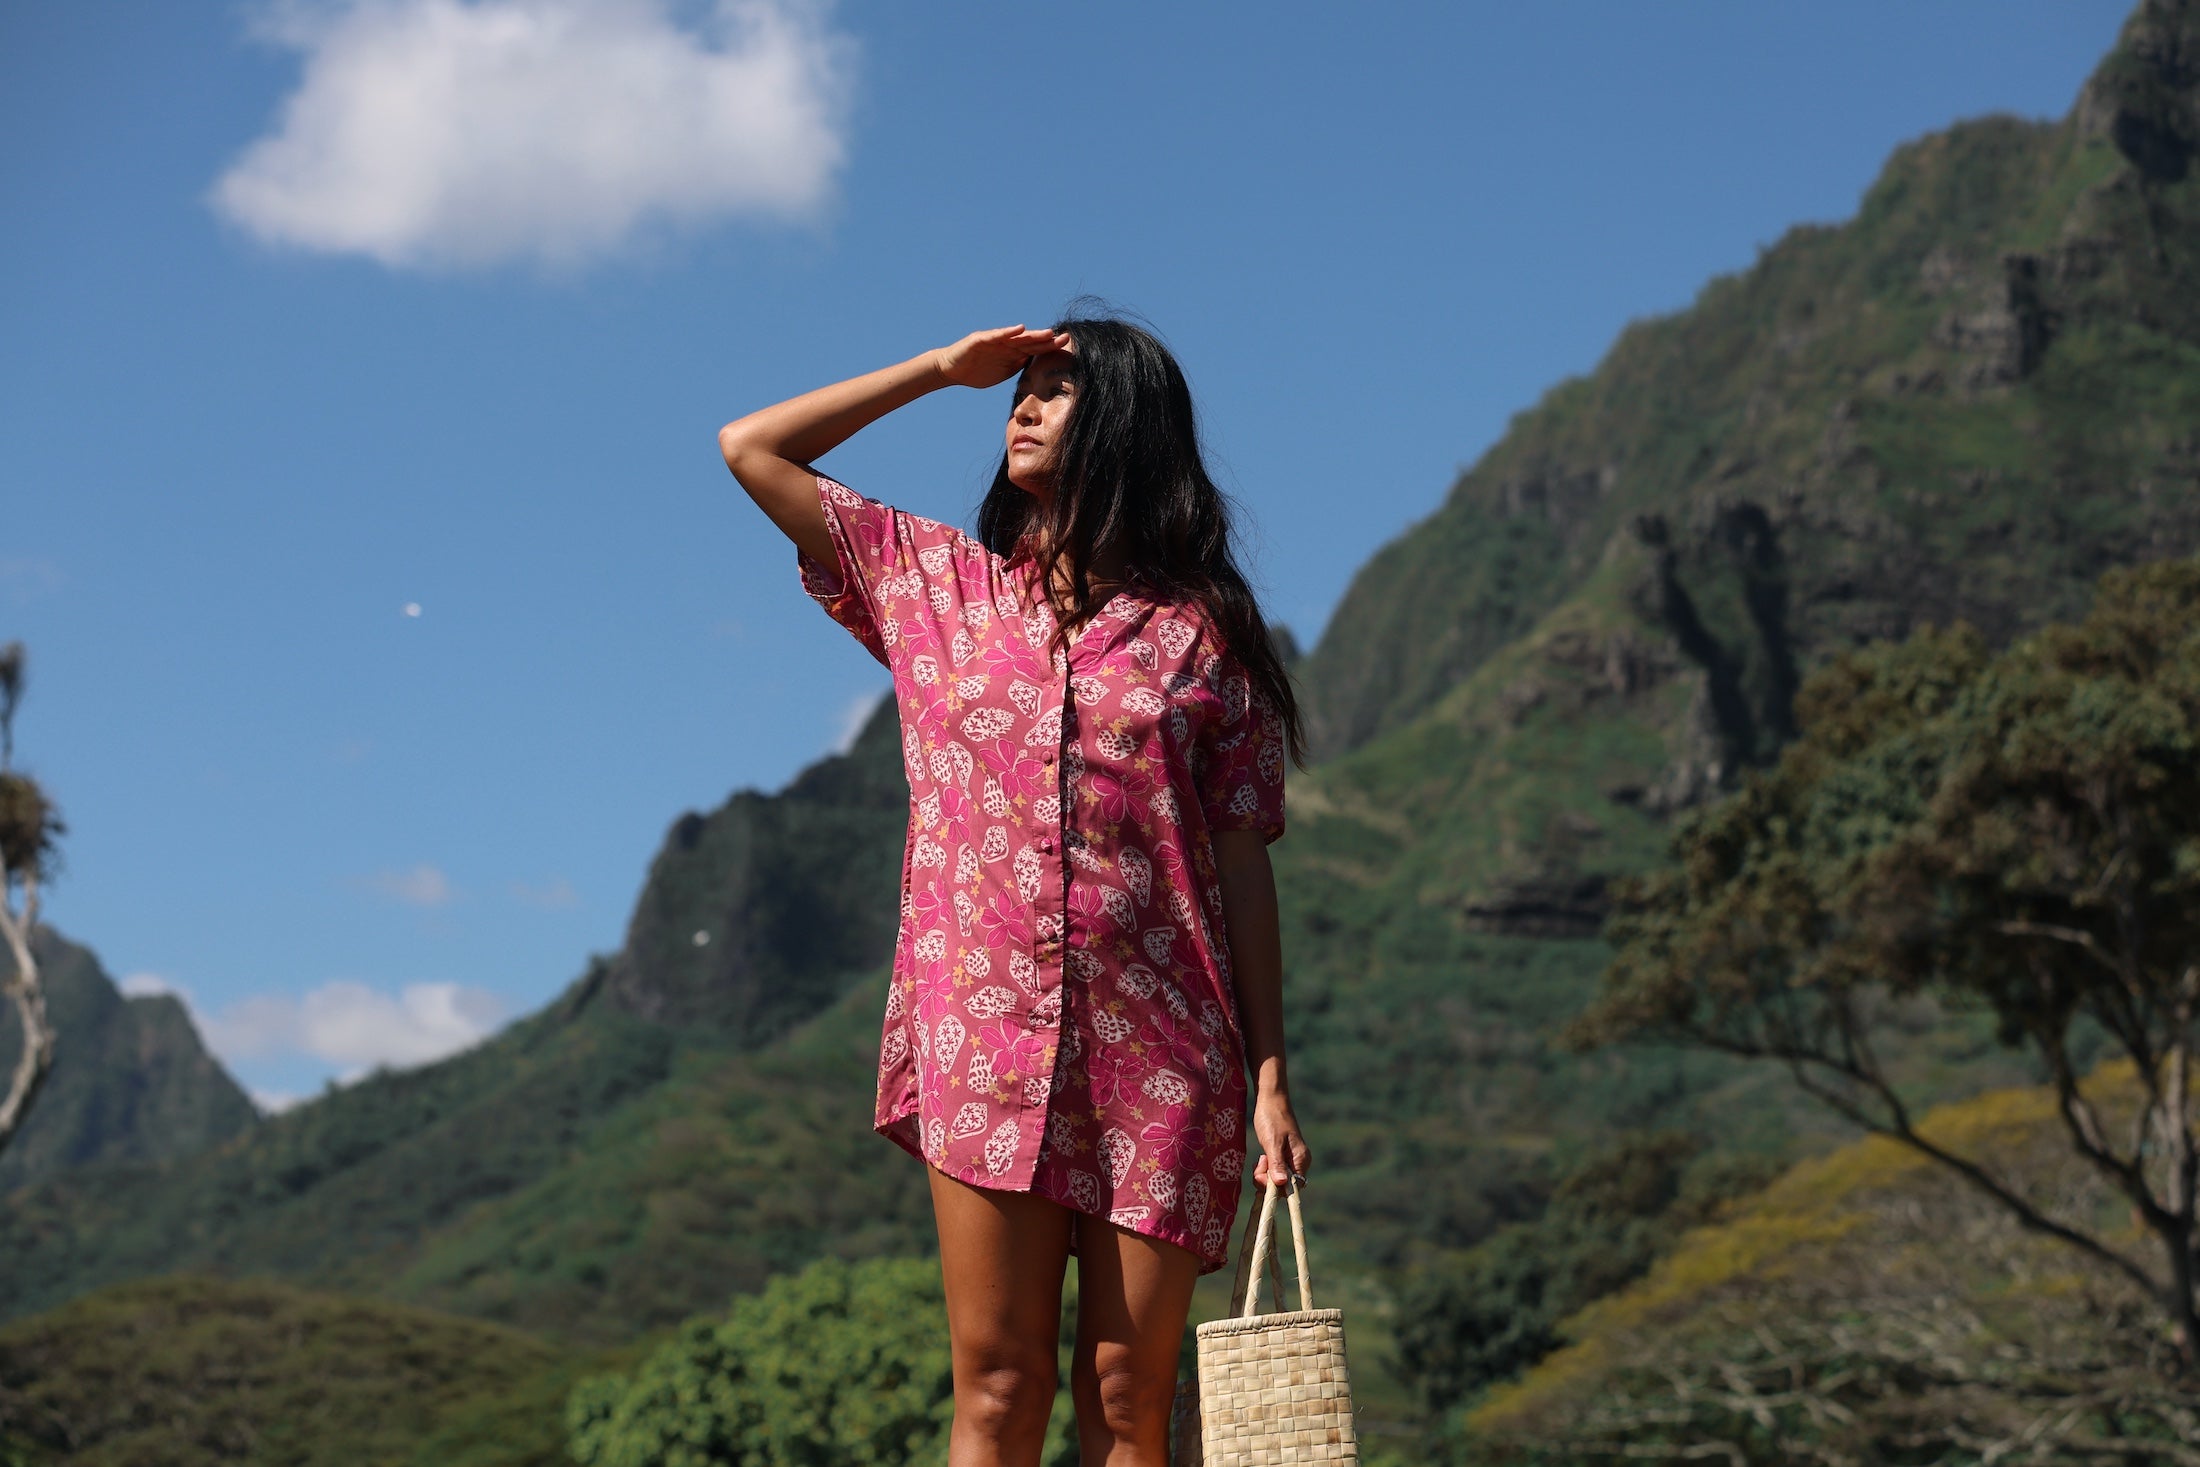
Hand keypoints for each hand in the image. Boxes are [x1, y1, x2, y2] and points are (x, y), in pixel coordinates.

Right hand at [934, 325, 1070, 388]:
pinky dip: (1008, 332)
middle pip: (1030, 341)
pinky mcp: (981, 340)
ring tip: (1048, 333)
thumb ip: (1019, 367)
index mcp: (1013, 353)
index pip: (1035, 349)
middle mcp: (1006, 344)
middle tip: (1066, 338)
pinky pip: (996, 335)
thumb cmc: (977, 371)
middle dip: (1048, 340)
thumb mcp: (1003, 372)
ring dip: (1033, 335)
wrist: (951, 370)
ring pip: (1017, 337)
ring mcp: (994, 340)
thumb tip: (1038, 369)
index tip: (1068, 347)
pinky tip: (1020, 329)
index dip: (1050, 347)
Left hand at [1251, 1089, 1310, 1192]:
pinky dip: (1266, 1168)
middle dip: (1268, 1180)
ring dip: (1265, 1174)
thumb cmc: (1272, 1118)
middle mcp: (1299, 1162)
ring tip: (1260, 1159)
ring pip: (1277, 1178)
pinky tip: (1262, 1158)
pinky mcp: (1283, 1155)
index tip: (1263, 1178)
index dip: (1278, 1188)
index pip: (1294, 1187)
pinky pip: (1275, 1170)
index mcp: (1301, 1160)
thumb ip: (1277, 1164)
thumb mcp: (1272, 1142)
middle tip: (1258, 1166)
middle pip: (1285, 1185)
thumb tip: (1282, 1185)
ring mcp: (1291, 1159)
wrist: (1270, 1099)